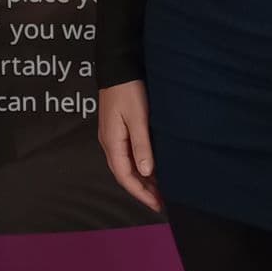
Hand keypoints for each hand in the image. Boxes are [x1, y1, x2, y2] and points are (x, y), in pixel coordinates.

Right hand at [98, 81, 162, 212]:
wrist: (118, 66)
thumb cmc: (128, 89)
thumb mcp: (137, 117)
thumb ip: (141, 145)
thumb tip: (145, 172)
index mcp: (112, 142)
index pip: (125, 177)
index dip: (141, 193)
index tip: (157, 204)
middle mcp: (110, 143)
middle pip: (125, 174)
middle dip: (142, 190)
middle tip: (162, 202)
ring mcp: (113, 136)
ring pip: (127, 166)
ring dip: (142, 179)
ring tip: (160, 190)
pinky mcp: (119, 129)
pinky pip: (128, 155)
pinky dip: (141, 166)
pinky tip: (152, 168)